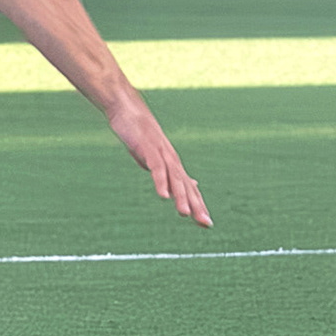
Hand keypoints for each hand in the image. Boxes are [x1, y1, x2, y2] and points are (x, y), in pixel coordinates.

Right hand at [106, 96, 211, 226]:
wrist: (129, 112)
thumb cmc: (140, 136)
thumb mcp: (155, 157)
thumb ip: (166, 172)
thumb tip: (177, 184)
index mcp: (173, 165)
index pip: (189, 189)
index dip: (198, 205)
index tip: (207, 223)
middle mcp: (172, 161)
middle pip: (186, 187)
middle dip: (196, 205)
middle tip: (205, 223)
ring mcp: (162, 155)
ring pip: (174, 179)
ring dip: (181, 197)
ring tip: (185, 214)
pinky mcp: (149, 149)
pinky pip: (157, 169)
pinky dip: (161, 183)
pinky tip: (163, 196)